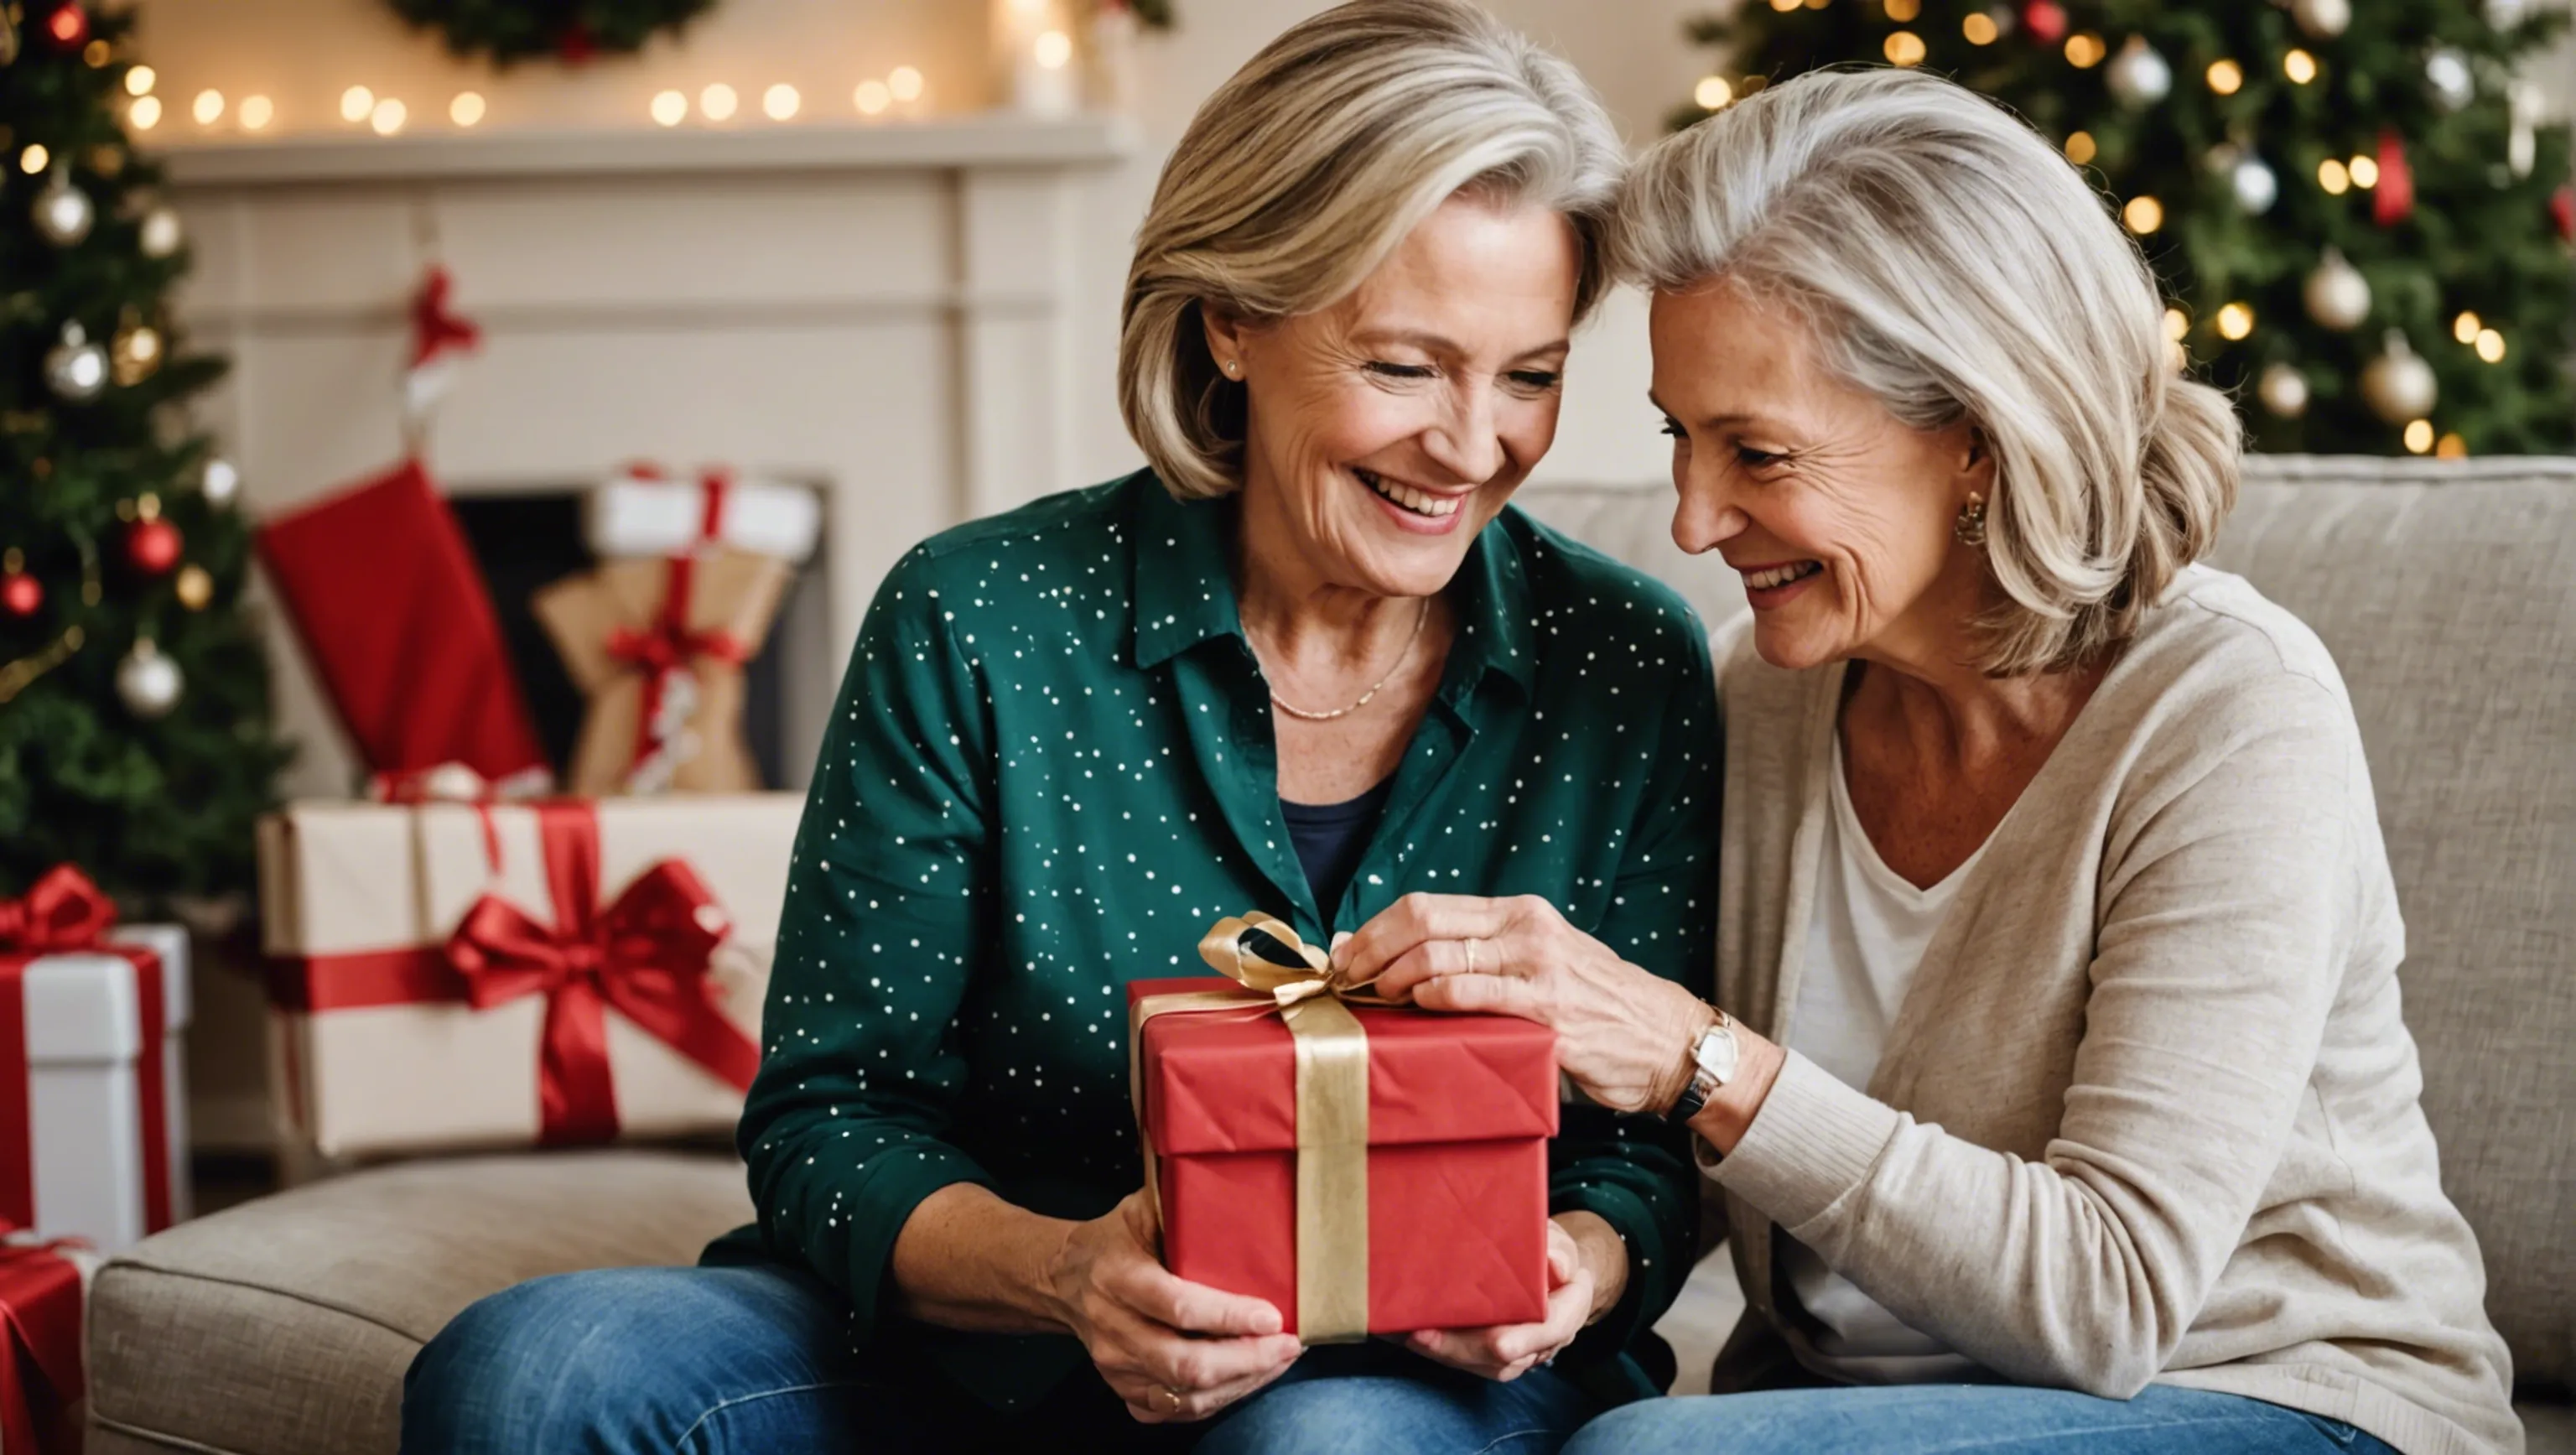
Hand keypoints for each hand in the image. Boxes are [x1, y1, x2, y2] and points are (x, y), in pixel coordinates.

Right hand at [1042, 1191, 1302, 1422]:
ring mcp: (1115, 1365)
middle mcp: (1114, 1326)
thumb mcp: (1137, 1211)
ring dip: (1241, 1383)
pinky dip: (1216, 1401)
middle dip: (1247, 1360)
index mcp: (1119, 1276)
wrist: (1060, 1279)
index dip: (1228, 1316)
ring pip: (1184, 1395)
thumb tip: (1233, 1190)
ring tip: (1278, 1361)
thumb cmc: (1112, 1241)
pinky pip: (1173, 1410)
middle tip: (1288, 1345)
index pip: (1178, 1306)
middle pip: (1184, 1363)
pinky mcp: (1121, 1387)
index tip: (1271, 1316)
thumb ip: (1178, 1203)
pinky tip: (1245, 1380)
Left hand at [1334, 893, 1709, 1112]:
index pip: (1427, 905)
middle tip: (1342, 978)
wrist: (1667, 1040)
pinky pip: (1474, 993)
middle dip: (1369, 948)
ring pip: (1440, 955)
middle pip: (1423, 920)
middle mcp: (1526, 928)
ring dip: (1392, 976)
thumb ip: (1473, 960)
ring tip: (1372, 998)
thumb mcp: (1535, 967)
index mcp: (1518, 913)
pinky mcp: (1547, 1009)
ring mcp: (1537, 966)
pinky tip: (1417, 1007)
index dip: (1374, 928)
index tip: (1342, 955)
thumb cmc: (1593, 1008)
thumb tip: (1389, 960)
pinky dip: (1434, 998)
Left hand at [1402, 1215, 1617, 1380]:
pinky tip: (1410, 1337)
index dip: (1526, 1338)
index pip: (1552, 1329)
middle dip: (1466, 1348)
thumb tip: (1555, 1262)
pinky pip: (1472, 1362)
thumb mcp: (1554, 1237)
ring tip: (1411, 1337)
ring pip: (1487, 1365)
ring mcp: (1522, 1352)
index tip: (1499, 1345)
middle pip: (1510, 1357)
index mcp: (1569, 1307)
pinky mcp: (1496, 1356)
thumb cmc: (1546, 1248)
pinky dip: (1442, 1352)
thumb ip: (1556, 1247)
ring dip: (1447, 1354)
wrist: (1547, 1267)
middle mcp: (1547, 1339)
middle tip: (1424, 1337)